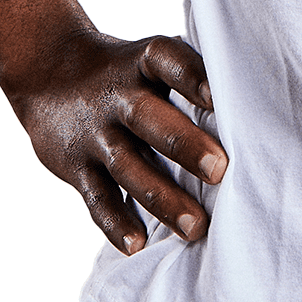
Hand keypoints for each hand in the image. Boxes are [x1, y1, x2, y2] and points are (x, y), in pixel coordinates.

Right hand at [7, 28, 227, 254]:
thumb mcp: (150, 58)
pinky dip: (116, 222)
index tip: (219, 97)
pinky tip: (138, 244)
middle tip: (220, 170)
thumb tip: (251, 100)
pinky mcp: (76, 167)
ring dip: (162, 198)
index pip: (168, 61)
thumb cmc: (127, 71)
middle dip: (185, 145)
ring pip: (127, 166)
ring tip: (197, 226)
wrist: (50, 73)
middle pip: (149, 118)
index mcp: (143, 60)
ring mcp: (95, 133)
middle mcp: (118, 95)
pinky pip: (96, 197)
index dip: (193, 77)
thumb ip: (189, 76)